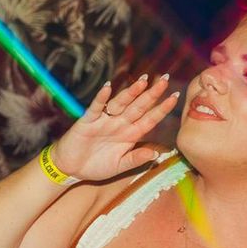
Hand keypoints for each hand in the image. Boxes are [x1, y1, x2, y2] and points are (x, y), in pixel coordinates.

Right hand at [50, 74, 179, 181]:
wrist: (71, 168)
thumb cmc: (96, 166)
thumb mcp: (119, 166)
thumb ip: (136, 159)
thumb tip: (156, 154)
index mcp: (129, 134)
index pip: (149, 119)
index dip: (161, 109)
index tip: (175, 97)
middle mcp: (119, 124)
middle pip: (138, 106)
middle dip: (151, 94)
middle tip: (165, 80)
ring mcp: (104, 121)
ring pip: (120, 103)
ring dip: (131, 92)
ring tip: (143, 81)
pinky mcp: (88, 121)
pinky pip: (96, 108)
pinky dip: (101, 98)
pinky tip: (108, 87)